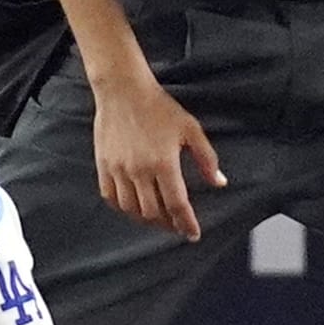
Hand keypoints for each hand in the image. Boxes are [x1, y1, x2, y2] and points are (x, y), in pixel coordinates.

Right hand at [91, 71, 221, 239]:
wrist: (123, 90)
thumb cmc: (159, 107)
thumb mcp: (191, 129)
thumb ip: (206, 158)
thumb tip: (219, 182)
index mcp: (163, 163)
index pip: (177, 204)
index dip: (186, 223)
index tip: (193, 234)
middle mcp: (139, 170)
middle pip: (153, 212)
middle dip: (168, 224)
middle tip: (177, 226)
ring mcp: (118, 169)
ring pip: (131, 209)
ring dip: (146, 219)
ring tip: (157, 219)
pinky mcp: (104, 165)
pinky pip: (111, 196)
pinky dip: (123, 207)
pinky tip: (133, 206)